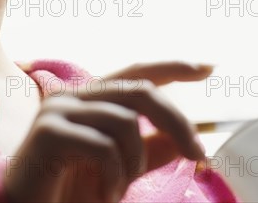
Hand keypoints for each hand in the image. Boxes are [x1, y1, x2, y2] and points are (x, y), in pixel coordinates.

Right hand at [4, 61, 212, 202]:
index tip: (209, 68)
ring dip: (135, 164)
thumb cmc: (70, 189)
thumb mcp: (120, 170)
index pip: (138, 72)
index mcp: (91, 99)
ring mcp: (58, 109)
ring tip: (119, 190)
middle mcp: (74, 95)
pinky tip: (104, 195)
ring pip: (126, 122)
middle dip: (177, 122)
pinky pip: (104, 147)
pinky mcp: (48, 132)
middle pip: (141, 90)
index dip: (174, 67)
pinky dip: (114, 177)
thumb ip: (149, 151)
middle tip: (198, 156)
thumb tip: (181, 137)